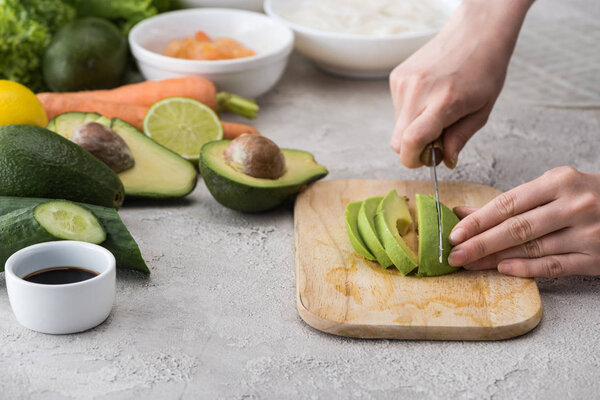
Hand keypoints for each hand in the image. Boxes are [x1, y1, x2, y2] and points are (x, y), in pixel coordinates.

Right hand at [389, 0, 532, 167]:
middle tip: (436, 140)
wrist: (475, 32)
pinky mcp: (397, 77)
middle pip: (397, 141)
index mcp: (443, 102)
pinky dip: (411, 112)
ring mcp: (404, 82)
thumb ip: (459, 139)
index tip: (425, 160)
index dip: (413, 160)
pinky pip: (398, 109)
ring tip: (437, 110)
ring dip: (414, 127)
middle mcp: (418, 91)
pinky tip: (430, 96)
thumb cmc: (485, 70)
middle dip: (413, 149)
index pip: (410, 142)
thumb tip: (444, 161)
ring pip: (397, 126)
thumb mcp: (482, 111)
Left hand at [448, 167, 599, 277]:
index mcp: (560, 182)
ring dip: (495, 258)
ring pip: (531, 248)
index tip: (454, 233)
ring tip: (470, 264)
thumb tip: (464, 213)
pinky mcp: (595, 257)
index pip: (508, 203)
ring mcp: (587, 233)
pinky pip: (554, 266)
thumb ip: (511, 202)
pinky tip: (503, 269)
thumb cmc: (586, 197)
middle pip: (516, 228)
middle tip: (454, 254)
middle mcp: (574, 205)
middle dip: (480, 243)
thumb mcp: (552, 189)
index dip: (478, 221)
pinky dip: (526, 268)